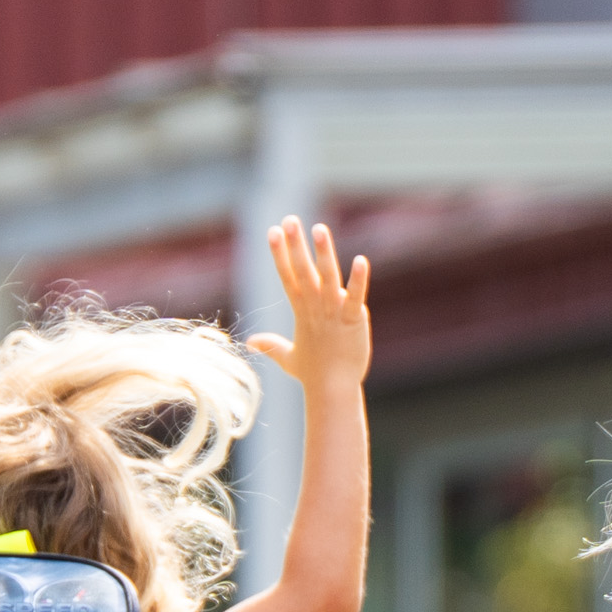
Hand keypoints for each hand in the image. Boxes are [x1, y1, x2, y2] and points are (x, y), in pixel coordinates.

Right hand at [243, 218, 372, 396]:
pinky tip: (361, 259)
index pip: (287, 276)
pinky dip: (358, 279)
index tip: (272, 231)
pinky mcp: (353, 320)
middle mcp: (315, 308)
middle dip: (295, 245)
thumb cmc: (314, 375)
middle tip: (289, 220)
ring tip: (319, 228)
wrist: (333, 391)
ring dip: (323, 253)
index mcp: (301, 311)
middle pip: (302, 271)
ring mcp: (333, 312)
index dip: (279, 253)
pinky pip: (355, 295)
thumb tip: (250, 343)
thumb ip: (270, 346)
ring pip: (327, 277)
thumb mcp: (288, 358)